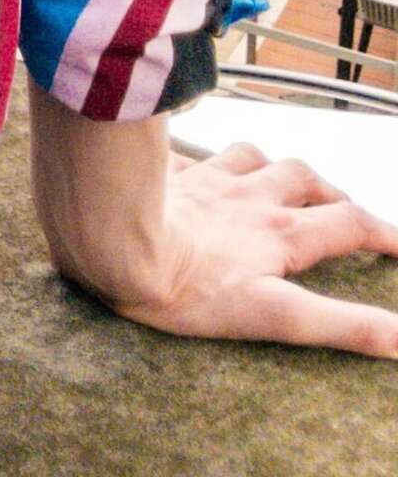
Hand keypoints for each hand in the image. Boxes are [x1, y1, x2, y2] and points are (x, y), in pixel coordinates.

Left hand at [87, 142, 397, 355]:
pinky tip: (195, 163)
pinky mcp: (163, 174)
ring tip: (278, 177)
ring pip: (251, 157)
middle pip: (304, 181)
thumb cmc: (184, 286)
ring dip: (272, 166)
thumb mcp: (273, 316)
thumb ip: (340, 324)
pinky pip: (190, 153)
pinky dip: (203, 157)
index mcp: (279, 233)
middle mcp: (248, 198)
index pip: (349, 225)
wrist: (108, 240)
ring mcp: (204, 180)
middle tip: (343, 208)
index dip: (385, 233)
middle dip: (331, 192)